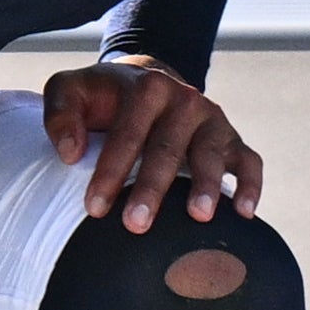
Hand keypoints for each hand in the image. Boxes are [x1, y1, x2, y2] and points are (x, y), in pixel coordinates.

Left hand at [42, 61, 262, 232]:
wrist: (147, 85)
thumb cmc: (103, 99)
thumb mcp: (71, 90)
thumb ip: (60, 112)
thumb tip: (70, 153)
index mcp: (145, 87)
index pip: (127, 133)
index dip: (111, 171)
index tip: (95, 208)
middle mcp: (184, 100)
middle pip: (168, 148)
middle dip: (152, 188)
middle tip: (136, 225)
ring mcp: (211, 120)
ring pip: (212, 153)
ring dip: (207, 185)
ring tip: (198, 216)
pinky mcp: (232, 139)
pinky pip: (249, 161)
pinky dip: (250, 185)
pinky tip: (244, 213)